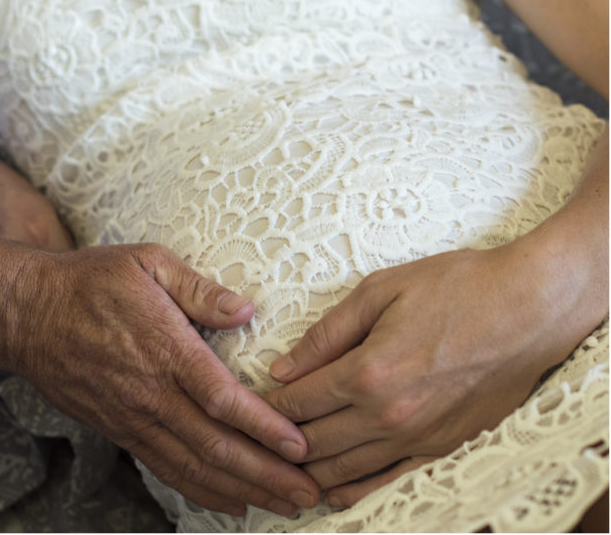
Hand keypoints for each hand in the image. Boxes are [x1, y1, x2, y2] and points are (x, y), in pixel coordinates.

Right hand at [13, 242, 320, 515]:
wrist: (26, 315)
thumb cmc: (88, 282)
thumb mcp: (147, 262)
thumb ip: (199, 288)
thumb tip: (245, 309)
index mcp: (164, 350)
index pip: (223, 400)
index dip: (265, 428)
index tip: (301, 447)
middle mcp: (150, 394)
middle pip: (216, 447)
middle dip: (267, 474)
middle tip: (309, 491)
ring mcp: (132, 418)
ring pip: (194, 468)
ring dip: (243, 490)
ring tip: (283, 505)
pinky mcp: (119, 431)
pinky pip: (165, 469)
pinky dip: (201, 491)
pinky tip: (230, 501)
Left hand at [264, 239, 604, 506]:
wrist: (531, 307)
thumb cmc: (457, 287)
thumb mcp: (380, 291)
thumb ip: (326, 334)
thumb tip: (284, 367)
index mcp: (367, 372)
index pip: (296, 400)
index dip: (265, 403)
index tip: (247, 402)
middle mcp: (388, 415)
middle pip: (311, 443)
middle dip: (276, 441)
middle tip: (254, 436)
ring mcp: (417, 438)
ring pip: (343, 471)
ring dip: (307, 470)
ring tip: (281, 465)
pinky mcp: (443, 449)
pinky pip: (387, 482)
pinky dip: (353, 490)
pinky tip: (331, 489)